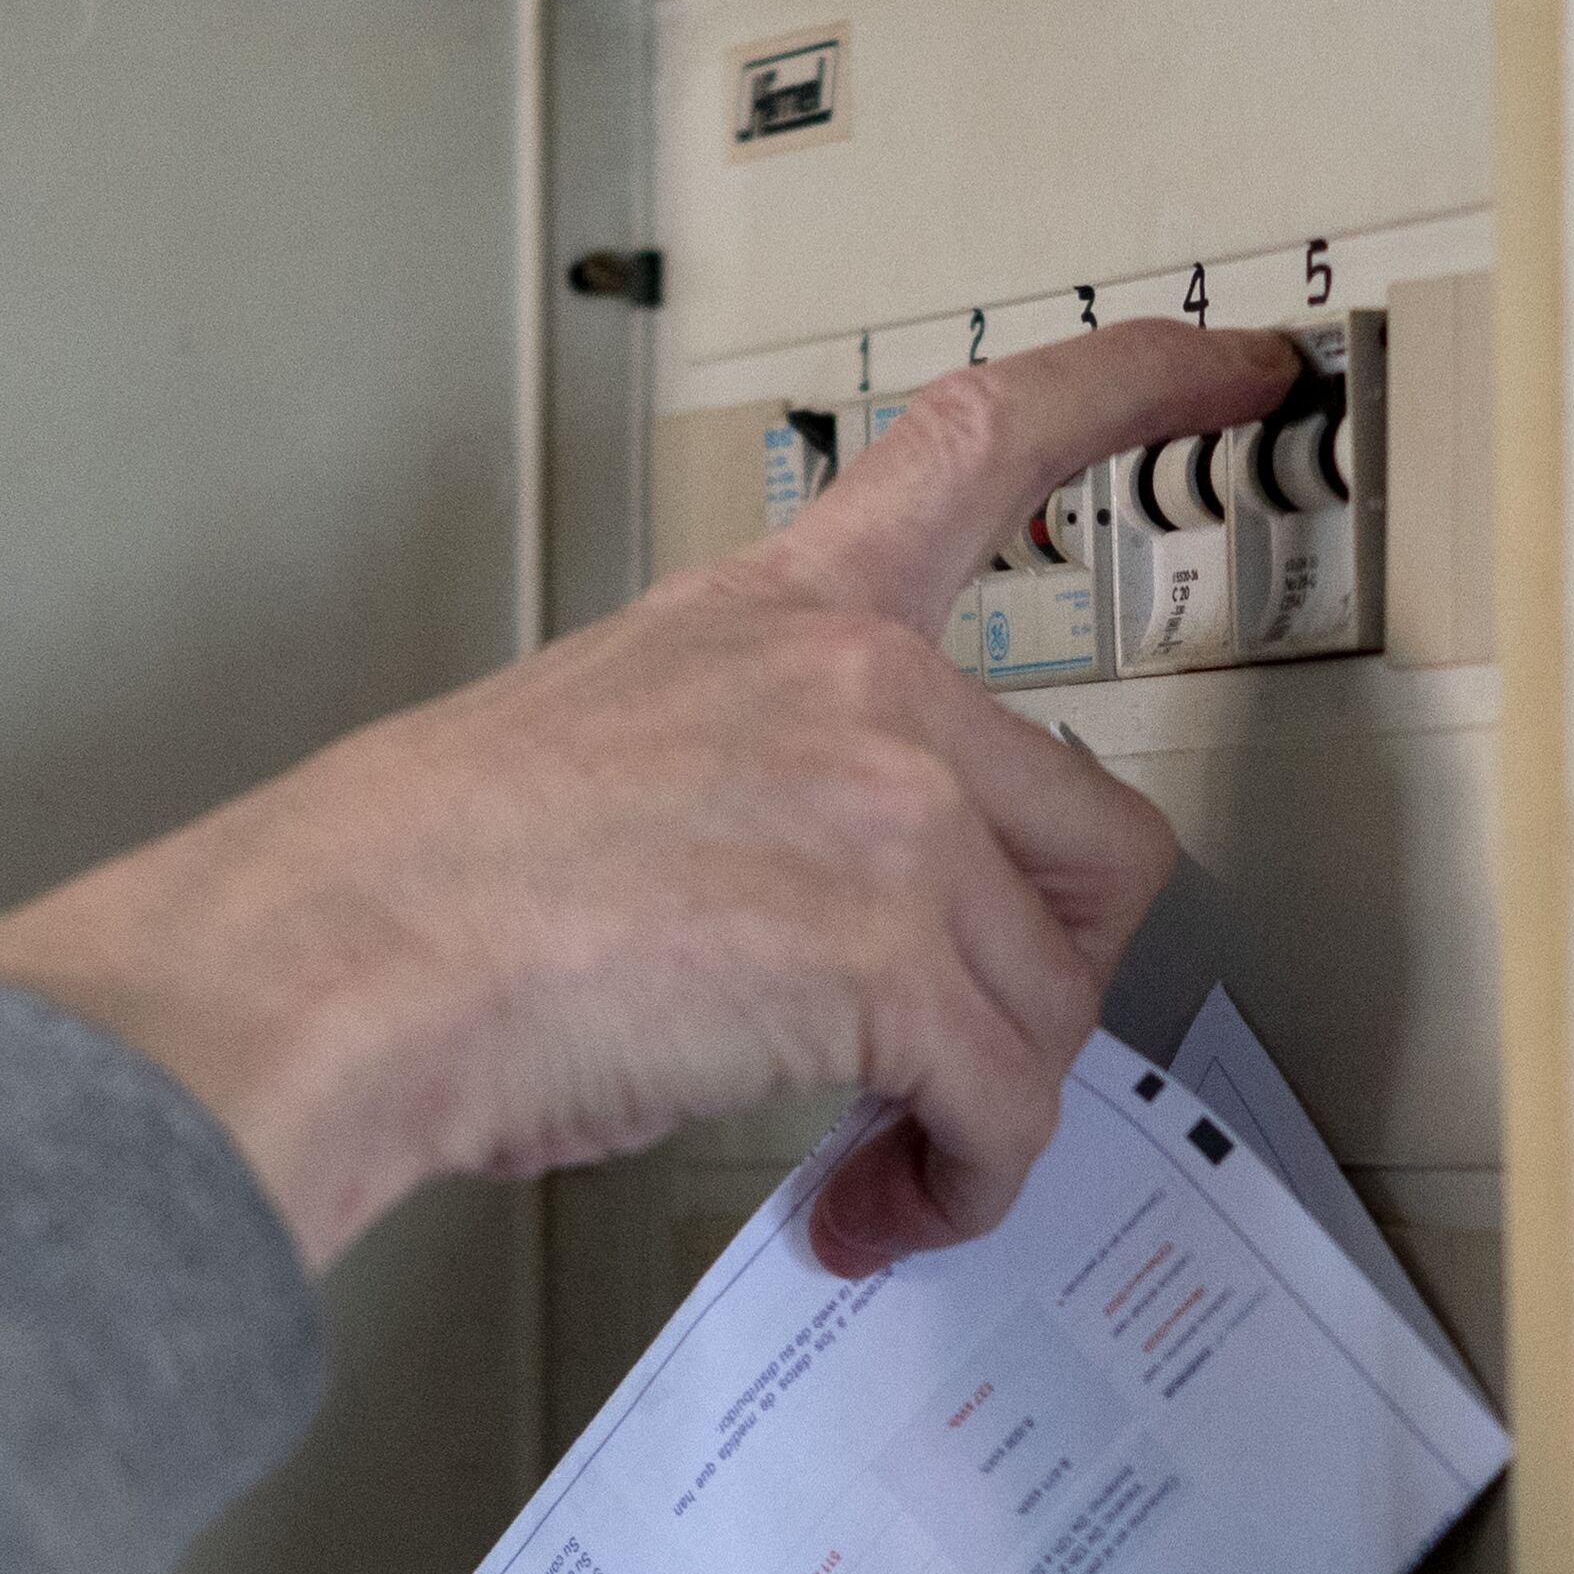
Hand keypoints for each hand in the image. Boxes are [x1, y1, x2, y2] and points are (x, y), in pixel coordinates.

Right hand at [0, 318, 1301, 1276]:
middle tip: (949, 1064)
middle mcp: (860, 683)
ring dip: (980, 1110)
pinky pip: (1004, 1102)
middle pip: (1092, 838)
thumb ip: (761, 787)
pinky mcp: (890, 950)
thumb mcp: (604, 750)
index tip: (1241, 363)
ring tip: (876, 1166)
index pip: (988, 444)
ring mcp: (888, 808)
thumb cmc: (412, 891)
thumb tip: (818, 935)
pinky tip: (874, 1210)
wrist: (331, 966)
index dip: (1137, 388)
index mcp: (781, 611)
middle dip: (1039, 979)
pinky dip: (957, 1184)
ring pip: (1049, 995)